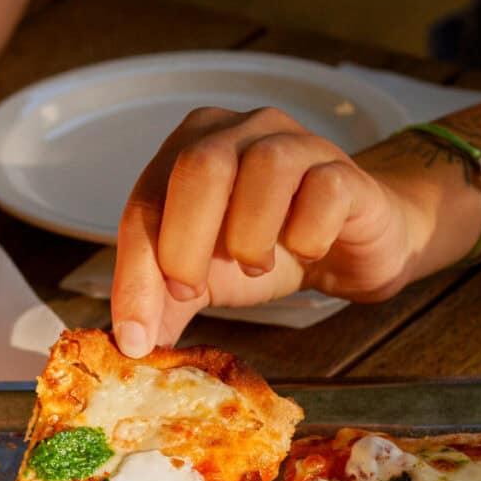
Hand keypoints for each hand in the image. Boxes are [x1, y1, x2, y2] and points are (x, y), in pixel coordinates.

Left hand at [112, 108, 429, 351]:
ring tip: (256, 265)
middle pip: (200, 167)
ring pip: (265, 168)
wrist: (350, 245)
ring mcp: (296, 143)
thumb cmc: (270, 248)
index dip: (134, 273)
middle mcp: (239, 132)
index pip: (145, 204)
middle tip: (191, 293)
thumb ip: (163, 303)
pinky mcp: (344, 171)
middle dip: (185, 244)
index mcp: (189, 150)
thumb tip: (130, 348)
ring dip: (251, 236)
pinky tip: (306, 250)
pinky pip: (324, 191)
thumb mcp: (205, 277)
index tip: (134, 337)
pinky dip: (308, 235)